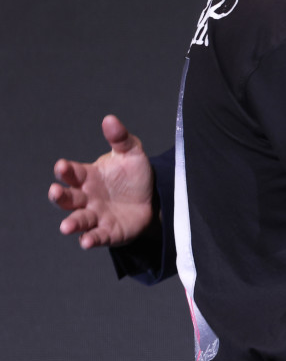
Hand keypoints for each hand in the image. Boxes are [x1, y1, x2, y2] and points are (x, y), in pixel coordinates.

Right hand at [49, 114, 155, 248]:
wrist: (153, 199)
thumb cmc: (134, 176)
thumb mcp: (132, 153)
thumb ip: (120, 138)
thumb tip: (109, 119)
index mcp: (88, 177)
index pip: (72, 173)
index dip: (65, 170)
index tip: (62, 166)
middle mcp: (86, 198)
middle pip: (68, 198)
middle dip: (60, 196)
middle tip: (56, 192)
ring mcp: (95, 216)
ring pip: (78, 220)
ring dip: (71, 223)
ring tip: (66, 226)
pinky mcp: (107, 232)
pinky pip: (96, 236)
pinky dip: (90, 239)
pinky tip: (87, 241)